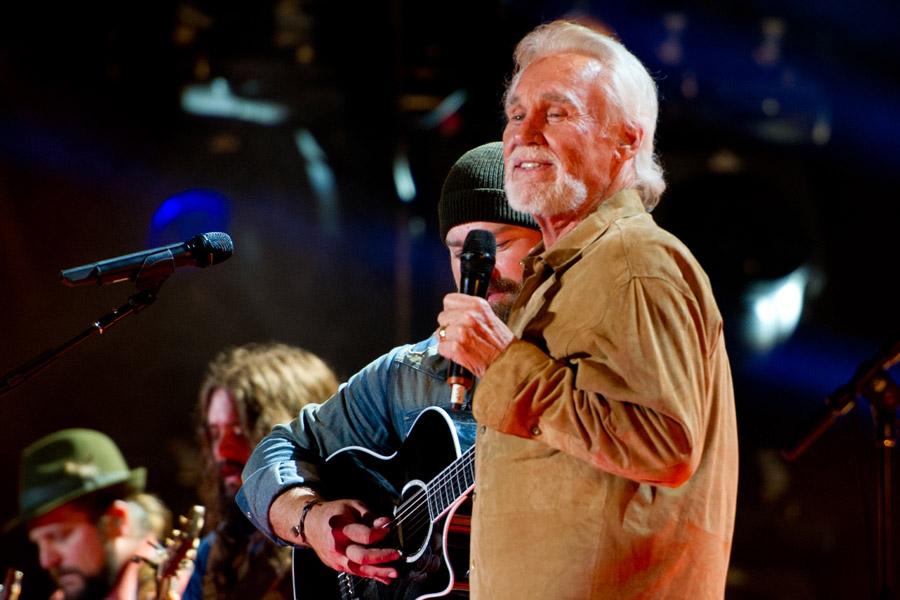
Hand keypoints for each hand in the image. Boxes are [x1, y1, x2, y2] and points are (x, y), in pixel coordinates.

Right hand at [271, 491, 399, 584]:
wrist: (310, 524)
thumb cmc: (334, 513)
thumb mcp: (352, 506)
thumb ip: (369, 516)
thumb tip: (386, 522)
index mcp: (341, 527)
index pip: (363, 535)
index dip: (379, 533)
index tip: (388, 529)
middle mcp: (337, 545)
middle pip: (361, 556)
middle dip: (381, 557)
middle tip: (396, 555)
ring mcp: (336, 558)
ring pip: (359, 569)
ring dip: (378, 572)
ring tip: (394, 573)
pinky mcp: (337, 566)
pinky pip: (356, 572)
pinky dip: (371, 575)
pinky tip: (384, 577)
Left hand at [437, 293, 514, 376]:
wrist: (510, 365)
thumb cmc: (502, 345)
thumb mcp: (490, 318)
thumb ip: (471, 312)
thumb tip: (453, 311)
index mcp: (478, 305)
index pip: (448, 300)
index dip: (451, 311)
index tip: (457, 318)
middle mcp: (469, 315)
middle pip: (442, 317)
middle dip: (449, 327)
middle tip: (463, 336)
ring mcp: (461, 331)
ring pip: (440, 333)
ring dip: (448, 341)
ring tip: (463, 346)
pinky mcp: (456, 347)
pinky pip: (441, 348)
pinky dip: (448, 354)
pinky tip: (460, 354)